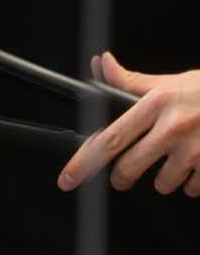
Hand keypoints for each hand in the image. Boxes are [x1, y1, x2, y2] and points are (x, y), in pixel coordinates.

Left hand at [57, 52, 199, 194]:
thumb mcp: (169, 82)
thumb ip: (131, 82)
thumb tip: (103, 65)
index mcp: (157, 103)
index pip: (111, 138)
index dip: (85, 161)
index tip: (68, 178)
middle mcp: (173, 126)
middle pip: (128, 170)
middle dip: (124, 177)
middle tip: (129, 172)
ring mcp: (194, 149)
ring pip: (161, 184)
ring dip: (166, 177)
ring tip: (179, 156)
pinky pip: (189, 189)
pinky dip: (192, 181)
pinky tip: (199, 162)